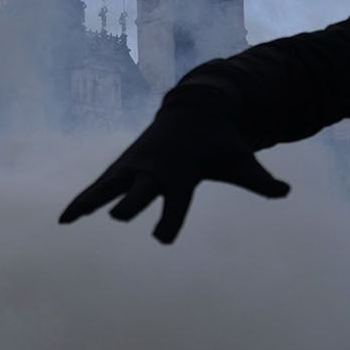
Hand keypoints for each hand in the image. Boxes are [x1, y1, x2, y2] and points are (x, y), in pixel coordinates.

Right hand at [60, 100, 289, 242]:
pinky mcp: (122, 167)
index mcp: (181, 174)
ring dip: (90, 201)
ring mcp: (134, 167)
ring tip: (67, 220)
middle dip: (130, 203)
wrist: (193, 111)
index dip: (169, 221)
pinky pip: (97, 188)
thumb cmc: (219, 143)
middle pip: (138, 191)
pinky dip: (81, 202)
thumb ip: (259, 180)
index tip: (162, 239)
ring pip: (107, 187)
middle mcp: (153, 170)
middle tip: (120, 216)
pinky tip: (64, 220)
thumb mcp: (241, 161)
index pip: (174, 203)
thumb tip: (286, 190)